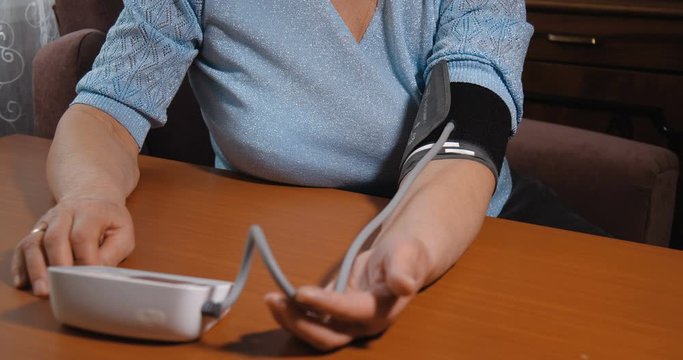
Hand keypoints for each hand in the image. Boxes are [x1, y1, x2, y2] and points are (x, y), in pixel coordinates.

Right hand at [11, 197, 134, 295]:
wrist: (92, 198)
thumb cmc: (110, 220)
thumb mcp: (123, 233)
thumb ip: (113, 252)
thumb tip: (96, 274)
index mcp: (90, 212)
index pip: (83, 236)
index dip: (85, 260)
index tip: (88, 280)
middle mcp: (65, 214)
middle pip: (55, 238)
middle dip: (58, 266)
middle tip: (62, 288)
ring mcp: (47, 222)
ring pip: (34, 243)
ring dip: (36, 268)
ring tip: (43, 291)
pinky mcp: (36, 231)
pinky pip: (23, 247)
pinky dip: (21, 265)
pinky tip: (23, 282)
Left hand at [265, 160, 494, 350]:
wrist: (404, 259)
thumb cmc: (407, 254)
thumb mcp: (408, 255)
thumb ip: (404, 270)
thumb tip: (404, 285)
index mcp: (382, 311)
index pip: (350, 313)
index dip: (325, 305)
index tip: (301, 291)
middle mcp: (362, 324)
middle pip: (327, 336)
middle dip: (299, 322)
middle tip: (273, 299)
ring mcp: (347, 322)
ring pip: (315, 333)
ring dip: (291, 320)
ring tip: (270, 299)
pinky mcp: (336, 315)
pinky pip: (312, 320)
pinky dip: (293, 313)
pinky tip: (278, 298)